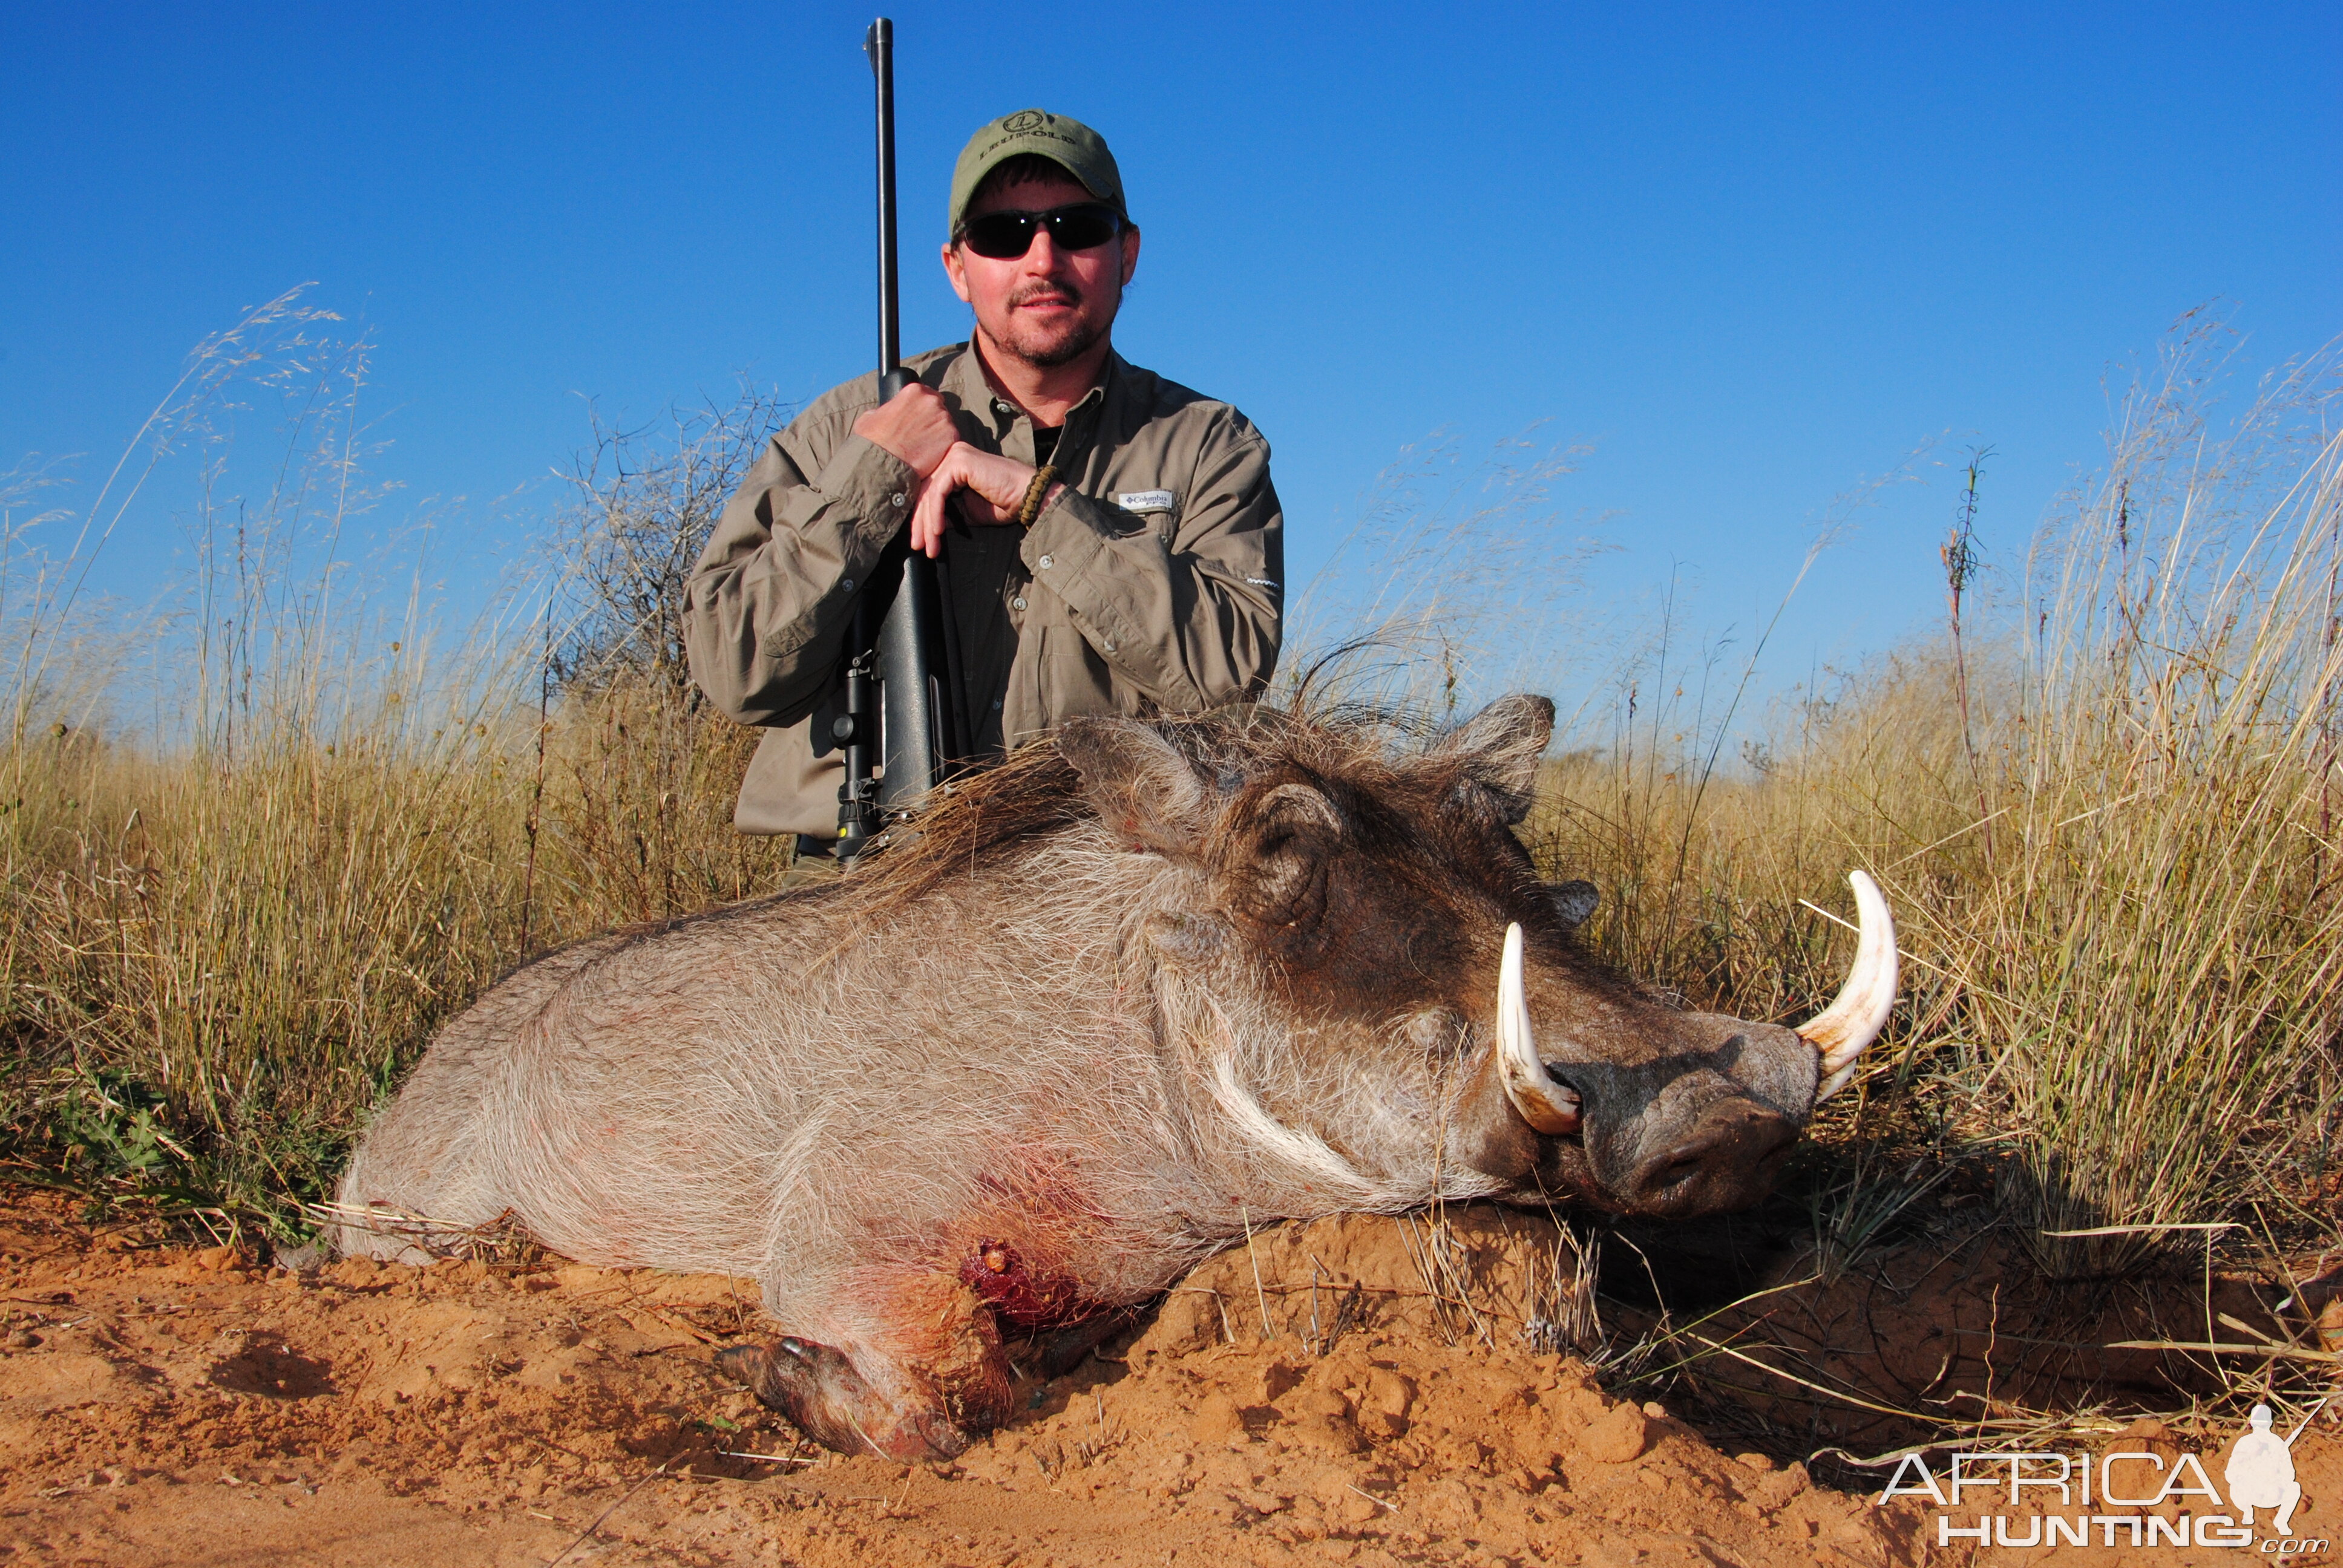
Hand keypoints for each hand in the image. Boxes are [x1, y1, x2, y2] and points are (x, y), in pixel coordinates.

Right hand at [851, 384, 957, 478]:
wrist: (882, 464)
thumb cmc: (873, 441)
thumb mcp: (872, 415)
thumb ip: (889, 408)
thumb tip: (891, 411)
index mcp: (914, 391)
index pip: (926, 393)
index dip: (922, 407)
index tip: (919, 417)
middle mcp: (932, 401)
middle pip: (939, 407)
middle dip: (932, 419)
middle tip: (921, 434)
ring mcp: (943, 419)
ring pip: (946, 424)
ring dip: (938, 433)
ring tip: (924, 447)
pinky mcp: (951, 437)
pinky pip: (951, 440)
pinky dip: (943, 447)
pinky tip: (930, 455)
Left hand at [909, 441, 1059, 556]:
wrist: (1029, 498)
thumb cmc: (1005, 503)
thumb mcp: (968, 512)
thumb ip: (948, 514)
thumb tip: (927, 526)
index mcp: (954, 464)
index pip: (929, 491)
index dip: (921, 518)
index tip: (919, 542)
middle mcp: (952, 455)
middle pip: (926, 491)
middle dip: (920, 523)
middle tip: (918, 547)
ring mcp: (955, 456)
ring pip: (930, 493)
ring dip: (926, 523)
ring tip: (929, 546)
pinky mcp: (959, 462)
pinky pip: (939, 491)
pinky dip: (935, 513)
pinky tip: (937, 531)